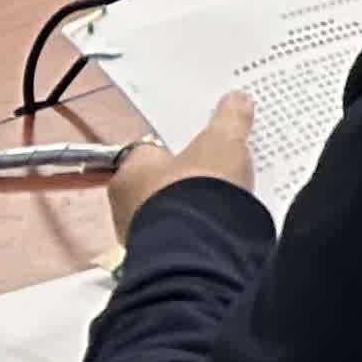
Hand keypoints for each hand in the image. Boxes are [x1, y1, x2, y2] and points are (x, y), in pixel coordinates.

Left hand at [110, 89, 252, 239]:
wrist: (203, 248)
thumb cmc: (198, 189)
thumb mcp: (222, 142)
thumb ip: (228, 119)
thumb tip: (236, 100)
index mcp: (129, 171)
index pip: (150, 149)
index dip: (178, 144)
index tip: (201, 141)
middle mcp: (126, 206)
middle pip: (161, 182)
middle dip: (187, 176)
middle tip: (218, 166)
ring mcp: (143, 236)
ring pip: (172, 211)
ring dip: (194, 205)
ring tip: (227, 196)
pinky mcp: (165, 260)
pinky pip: (185, 236)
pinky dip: (201, 229)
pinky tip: (224, 223)